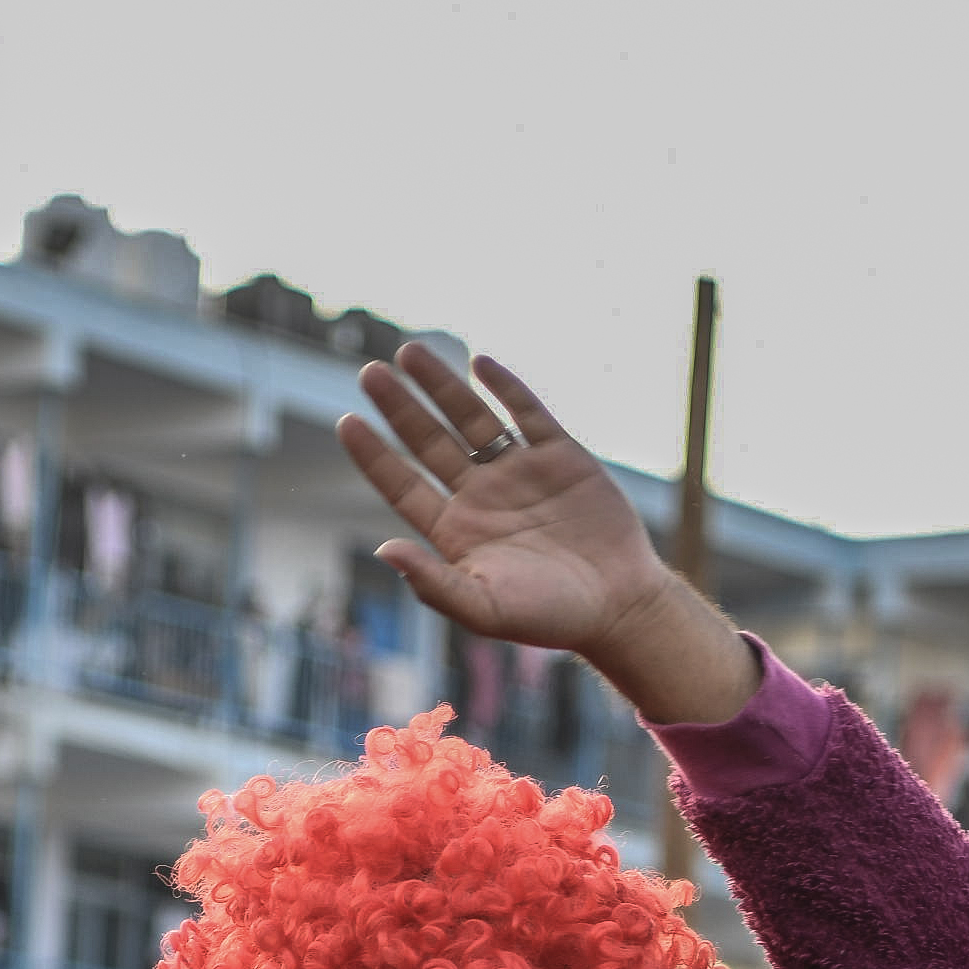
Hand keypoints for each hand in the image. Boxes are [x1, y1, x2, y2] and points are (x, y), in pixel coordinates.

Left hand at [334, 349, 752, 724]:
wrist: (620, 605)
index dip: (374, 455)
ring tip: (409, 351)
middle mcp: (481, 496)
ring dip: (442, 386)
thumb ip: (432, 584)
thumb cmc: (550, 617)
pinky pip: (528, 413)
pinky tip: (480, 364)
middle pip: (429, 442)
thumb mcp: (484, 608)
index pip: (403, 485)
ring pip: (472, 419)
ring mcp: (520, 472)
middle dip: (400, 407)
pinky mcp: (561, 456)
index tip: (347, 422)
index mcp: (455, 531)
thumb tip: (383, 550)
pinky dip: (506, 387)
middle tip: (370, 373)